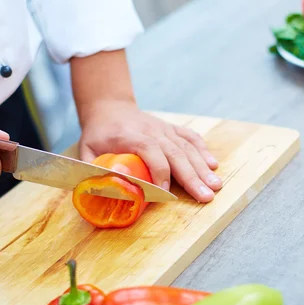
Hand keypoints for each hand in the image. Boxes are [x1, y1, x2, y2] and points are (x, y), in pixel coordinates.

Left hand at [78, 101, 222, 202]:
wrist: (109, 108)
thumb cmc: (98, 135)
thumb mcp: (87, 151)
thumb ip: (94, 171)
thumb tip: (104, 192)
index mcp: (129, 135)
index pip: (149, 150)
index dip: (158, 171)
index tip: (164, 192)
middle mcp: (151, 130)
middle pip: (175, 153)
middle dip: (192, 176)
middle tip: (206, 196)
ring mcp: (163, 128)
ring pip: (186, 148)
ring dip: (202, 168)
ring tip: (216, 186)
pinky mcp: (171, 129)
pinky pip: (190, 138)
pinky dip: (203, 151)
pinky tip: (213, 165)